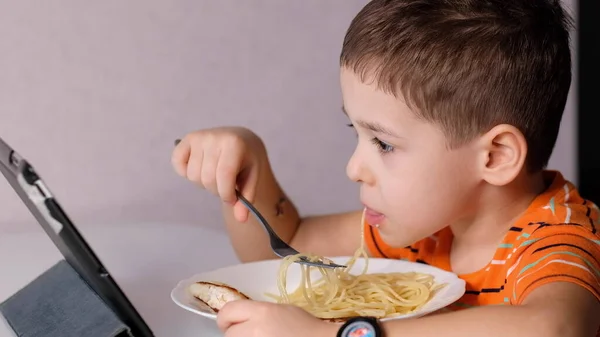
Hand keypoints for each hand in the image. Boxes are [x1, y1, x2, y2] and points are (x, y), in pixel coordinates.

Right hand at [171, 127, 265, 221]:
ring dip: (203, 182)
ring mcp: (199, 137)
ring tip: (214, 174)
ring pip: (193, 175)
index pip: (224, 176)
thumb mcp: (252, 178)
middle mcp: (214, 137)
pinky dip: (185, 172)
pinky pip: (178, 164)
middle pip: (207, 178)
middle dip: (217, 189)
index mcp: (234, 144)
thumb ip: (247, 199)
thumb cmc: (247, 161)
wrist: (241, 139)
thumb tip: (241, 219)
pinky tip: (199, 168)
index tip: (232, 198)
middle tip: (225, 184)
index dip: (226, 194)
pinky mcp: (186, 139)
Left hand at [216, 300, 337, 336]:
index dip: (226, 318)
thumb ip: (258, 313)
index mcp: (261, 312)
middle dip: (236, 334)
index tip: (230, 323)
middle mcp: (255, 330)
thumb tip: (241, 320)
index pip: (227, 312)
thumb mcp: (281, 310)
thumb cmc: (305, 327)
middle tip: (248, 334)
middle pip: (229, 334)